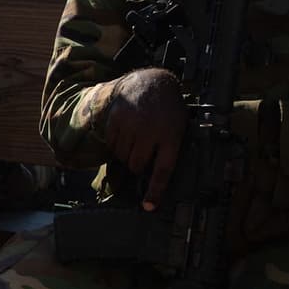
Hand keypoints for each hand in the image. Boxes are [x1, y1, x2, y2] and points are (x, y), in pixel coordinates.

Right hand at [102, 68, 186, 210]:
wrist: (152, 82)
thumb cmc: (168, 110)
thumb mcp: (177, 127)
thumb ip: (167, 149)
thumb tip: (151, 175)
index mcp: (171, 136)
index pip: (163, 170)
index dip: (155, 190)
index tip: (148, 206)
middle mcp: (150, 132)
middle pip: (137, 164)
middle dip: (138, 166)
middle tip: (142, 155)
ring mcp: (132, 125)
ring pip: (122, 156)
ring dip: (126, 155)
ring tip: (135, 141)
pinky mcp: (117, 119)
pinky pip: (111, 143)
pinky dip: (116, 144)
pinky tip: (125, 134)